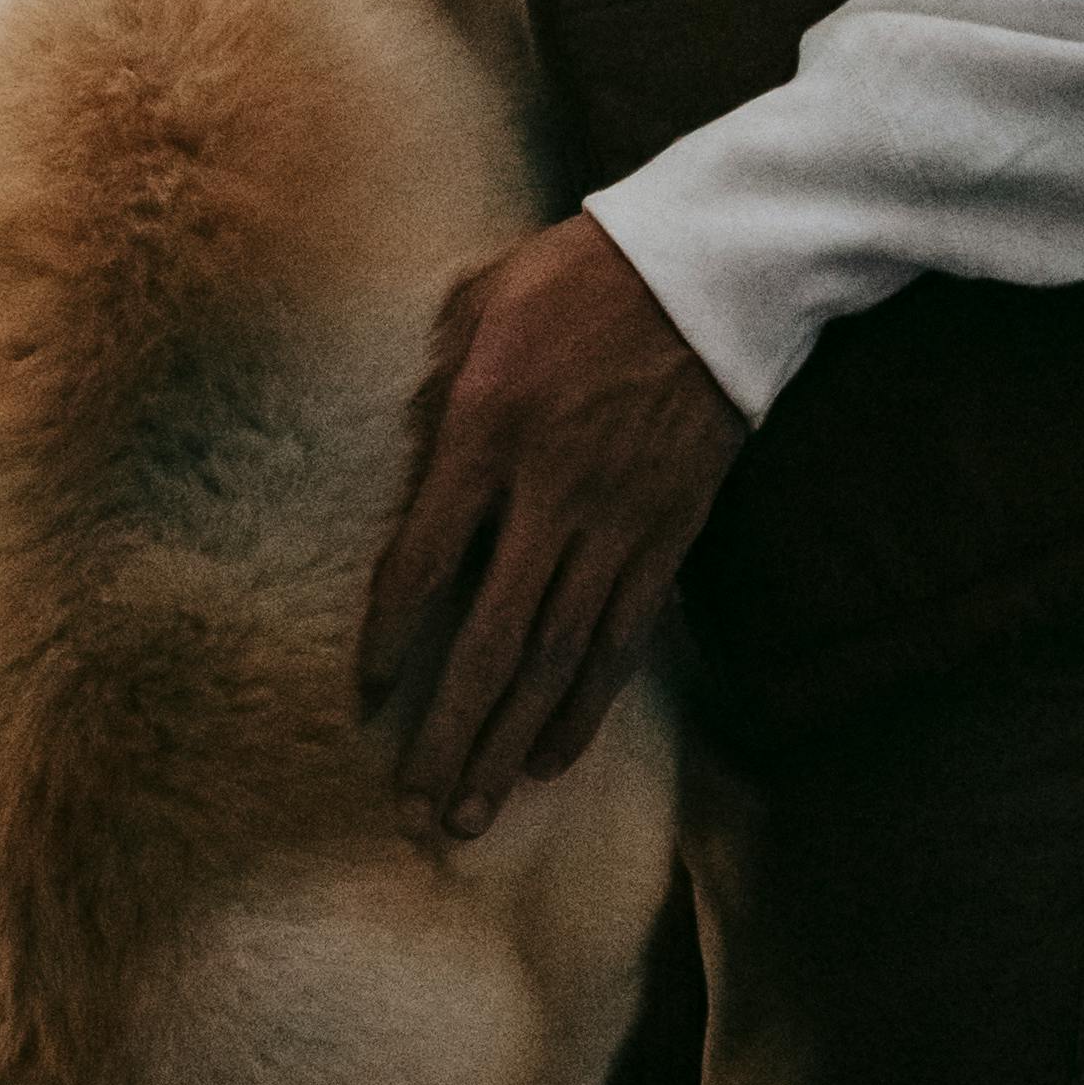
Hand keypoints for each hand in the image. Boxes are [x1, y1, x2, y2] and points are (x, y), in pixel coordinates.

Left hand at [362, 215, 747, 842]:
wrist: (716, 270)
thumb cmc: (581, 274)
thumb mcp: (480, 302)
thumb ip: (432, 383)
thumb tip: (407, 461)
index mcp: (485, 428)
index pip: (423, 558)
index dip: (390, 636)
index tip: (367, 697)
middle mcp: (550, 490)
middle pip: (491, 638)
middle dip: (451, 734)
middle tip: (418, 812)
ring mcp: (616, 522)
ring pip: (557, 659)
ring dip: (511, 743)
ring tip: (474, 814)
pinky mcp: (669, 535)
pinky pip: (621, 640)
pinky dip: (585, 706)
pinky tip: (550, 758)